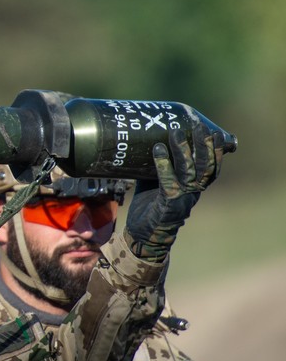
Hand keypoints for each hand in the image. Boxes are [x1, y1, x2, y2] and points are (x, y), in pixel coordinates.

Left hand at [125, 121, 223, 261]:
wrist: (143, 235)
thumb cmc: (150, 205)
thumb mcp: (158, 181)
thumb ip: (161, 165)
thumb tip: (152, 140)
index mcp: (195, 187)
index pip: (212, 167)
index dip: (217, 151)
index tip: (217, 132)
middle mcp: (193, 192)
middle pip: (206, 166)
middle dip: (204, 144)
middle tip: (198, 125)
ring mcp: (182, 197)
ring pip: (190, 170)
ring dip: (184, 149)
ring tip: (176, 132)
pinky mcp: (168, 202)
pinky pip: (169, 180)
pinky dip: (164, 164)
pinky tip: (158, 149)